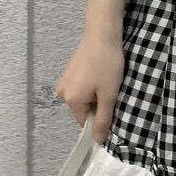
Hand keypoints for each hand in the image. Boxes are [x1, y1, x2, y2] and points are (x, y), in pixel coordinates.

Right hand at [54, 28, 124, 145]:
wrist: (102, 33)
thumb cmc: (107, 64)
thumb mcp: (109, 95)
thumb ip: (103, 120)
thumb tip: (98, 142)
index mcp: (71, 101)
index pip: (86, 123)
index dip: (101, 117)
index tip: (113, 104)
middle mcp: (62, 93)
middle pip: (83, 111)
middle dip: (98, 105)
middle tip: (111, 89)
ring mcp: (63, 81)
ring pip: (83, 99)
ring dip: (95, 94)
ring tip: (106, 80)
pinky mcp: (68, 72)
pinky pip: (80, 88)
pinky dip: (91, 85)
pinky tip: (100, 73)